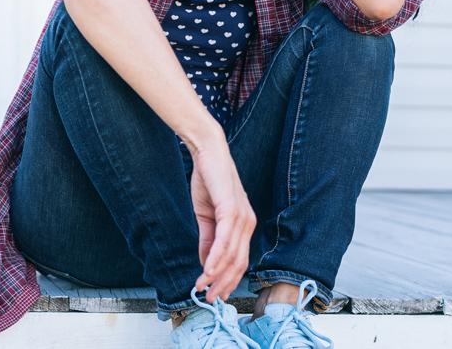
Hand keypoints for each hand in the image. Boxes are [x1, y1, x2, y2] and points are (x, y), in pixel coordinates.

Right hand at [189, 137, 256, 302]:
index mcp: (243, 225)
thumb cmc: (208, 180)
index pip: (239, 260)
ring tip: (204, 288)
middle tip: (209, 299)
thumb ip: (208, 240)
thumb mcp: (206, 216)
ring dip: (217, 275)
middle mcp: (247, 223)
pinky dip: (216, 258)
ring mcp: (242, 216)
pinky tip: (208, 270)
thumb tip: (207, 264)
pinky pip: (225, 240)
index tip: (215, 294)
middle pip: (239, 262)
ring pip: (233, 255)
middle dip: (224, 284)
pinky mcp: (231, 209)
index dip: (228, 280)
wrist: (207, 152)